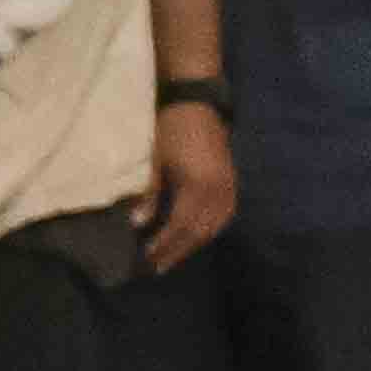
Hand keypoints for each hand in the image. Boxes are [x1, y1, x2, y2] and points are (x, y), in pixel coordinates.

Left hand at [140, 98, 237, 268]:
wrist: (198, 104)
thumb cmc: (171, 130)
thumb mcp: (156, 163)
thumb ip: (150, 195)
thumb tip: (138, 224)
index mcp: (197, 186)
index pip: (180, 226)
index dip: (164, 244)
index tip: (147, 257)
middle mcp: (217, 191)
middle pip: (198, 232)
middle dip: (177, 251)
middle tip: (158, 267)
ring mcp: (229, 187)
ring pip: (214, 227)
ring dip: (193, 245)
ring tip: (174, 257)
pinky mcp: (233, 183)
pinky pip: (225, 216)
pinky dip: (210, 231)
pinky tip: (196, 238)